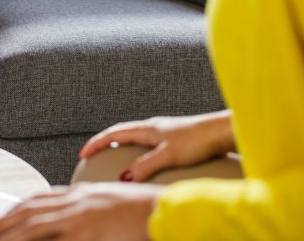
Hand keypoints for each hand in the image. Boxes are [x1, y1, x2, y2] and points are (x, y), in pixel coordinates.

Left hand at [0, 183, 160, 240]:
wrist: (164, 210)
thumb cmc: (142, 211)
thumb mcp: (107, 205)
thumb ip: (86, 209)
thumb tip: (68, 221)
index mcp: (81, 193)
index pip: (38, 198)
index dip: (15, 209)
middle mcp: (76, 201)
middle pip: (30, 210)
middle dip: (4, 222)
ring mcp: (80, 216)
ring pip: (33, 224)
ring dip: (8, 234)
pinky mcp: (86, 233)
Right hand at [79, 111, 234, 182]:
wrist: (220, 132)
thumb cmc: (197, 140)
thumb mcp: (168, 155)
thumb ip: (146, 165)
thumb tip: (125, 177)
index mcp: (147, 128)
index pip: (114, 134)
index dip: (97, 143)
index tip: (83, 153)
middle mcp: (152, 127)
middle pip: (121, 133)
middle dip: (104, 143)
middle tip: (91, 154)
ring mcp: (162, 131)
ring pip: (133, 137)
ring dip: (119, 145)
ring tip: (111, 158)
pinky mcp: (173, 137)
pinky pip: (145, 143)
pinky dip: (134, 150)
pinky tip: (142, 161)